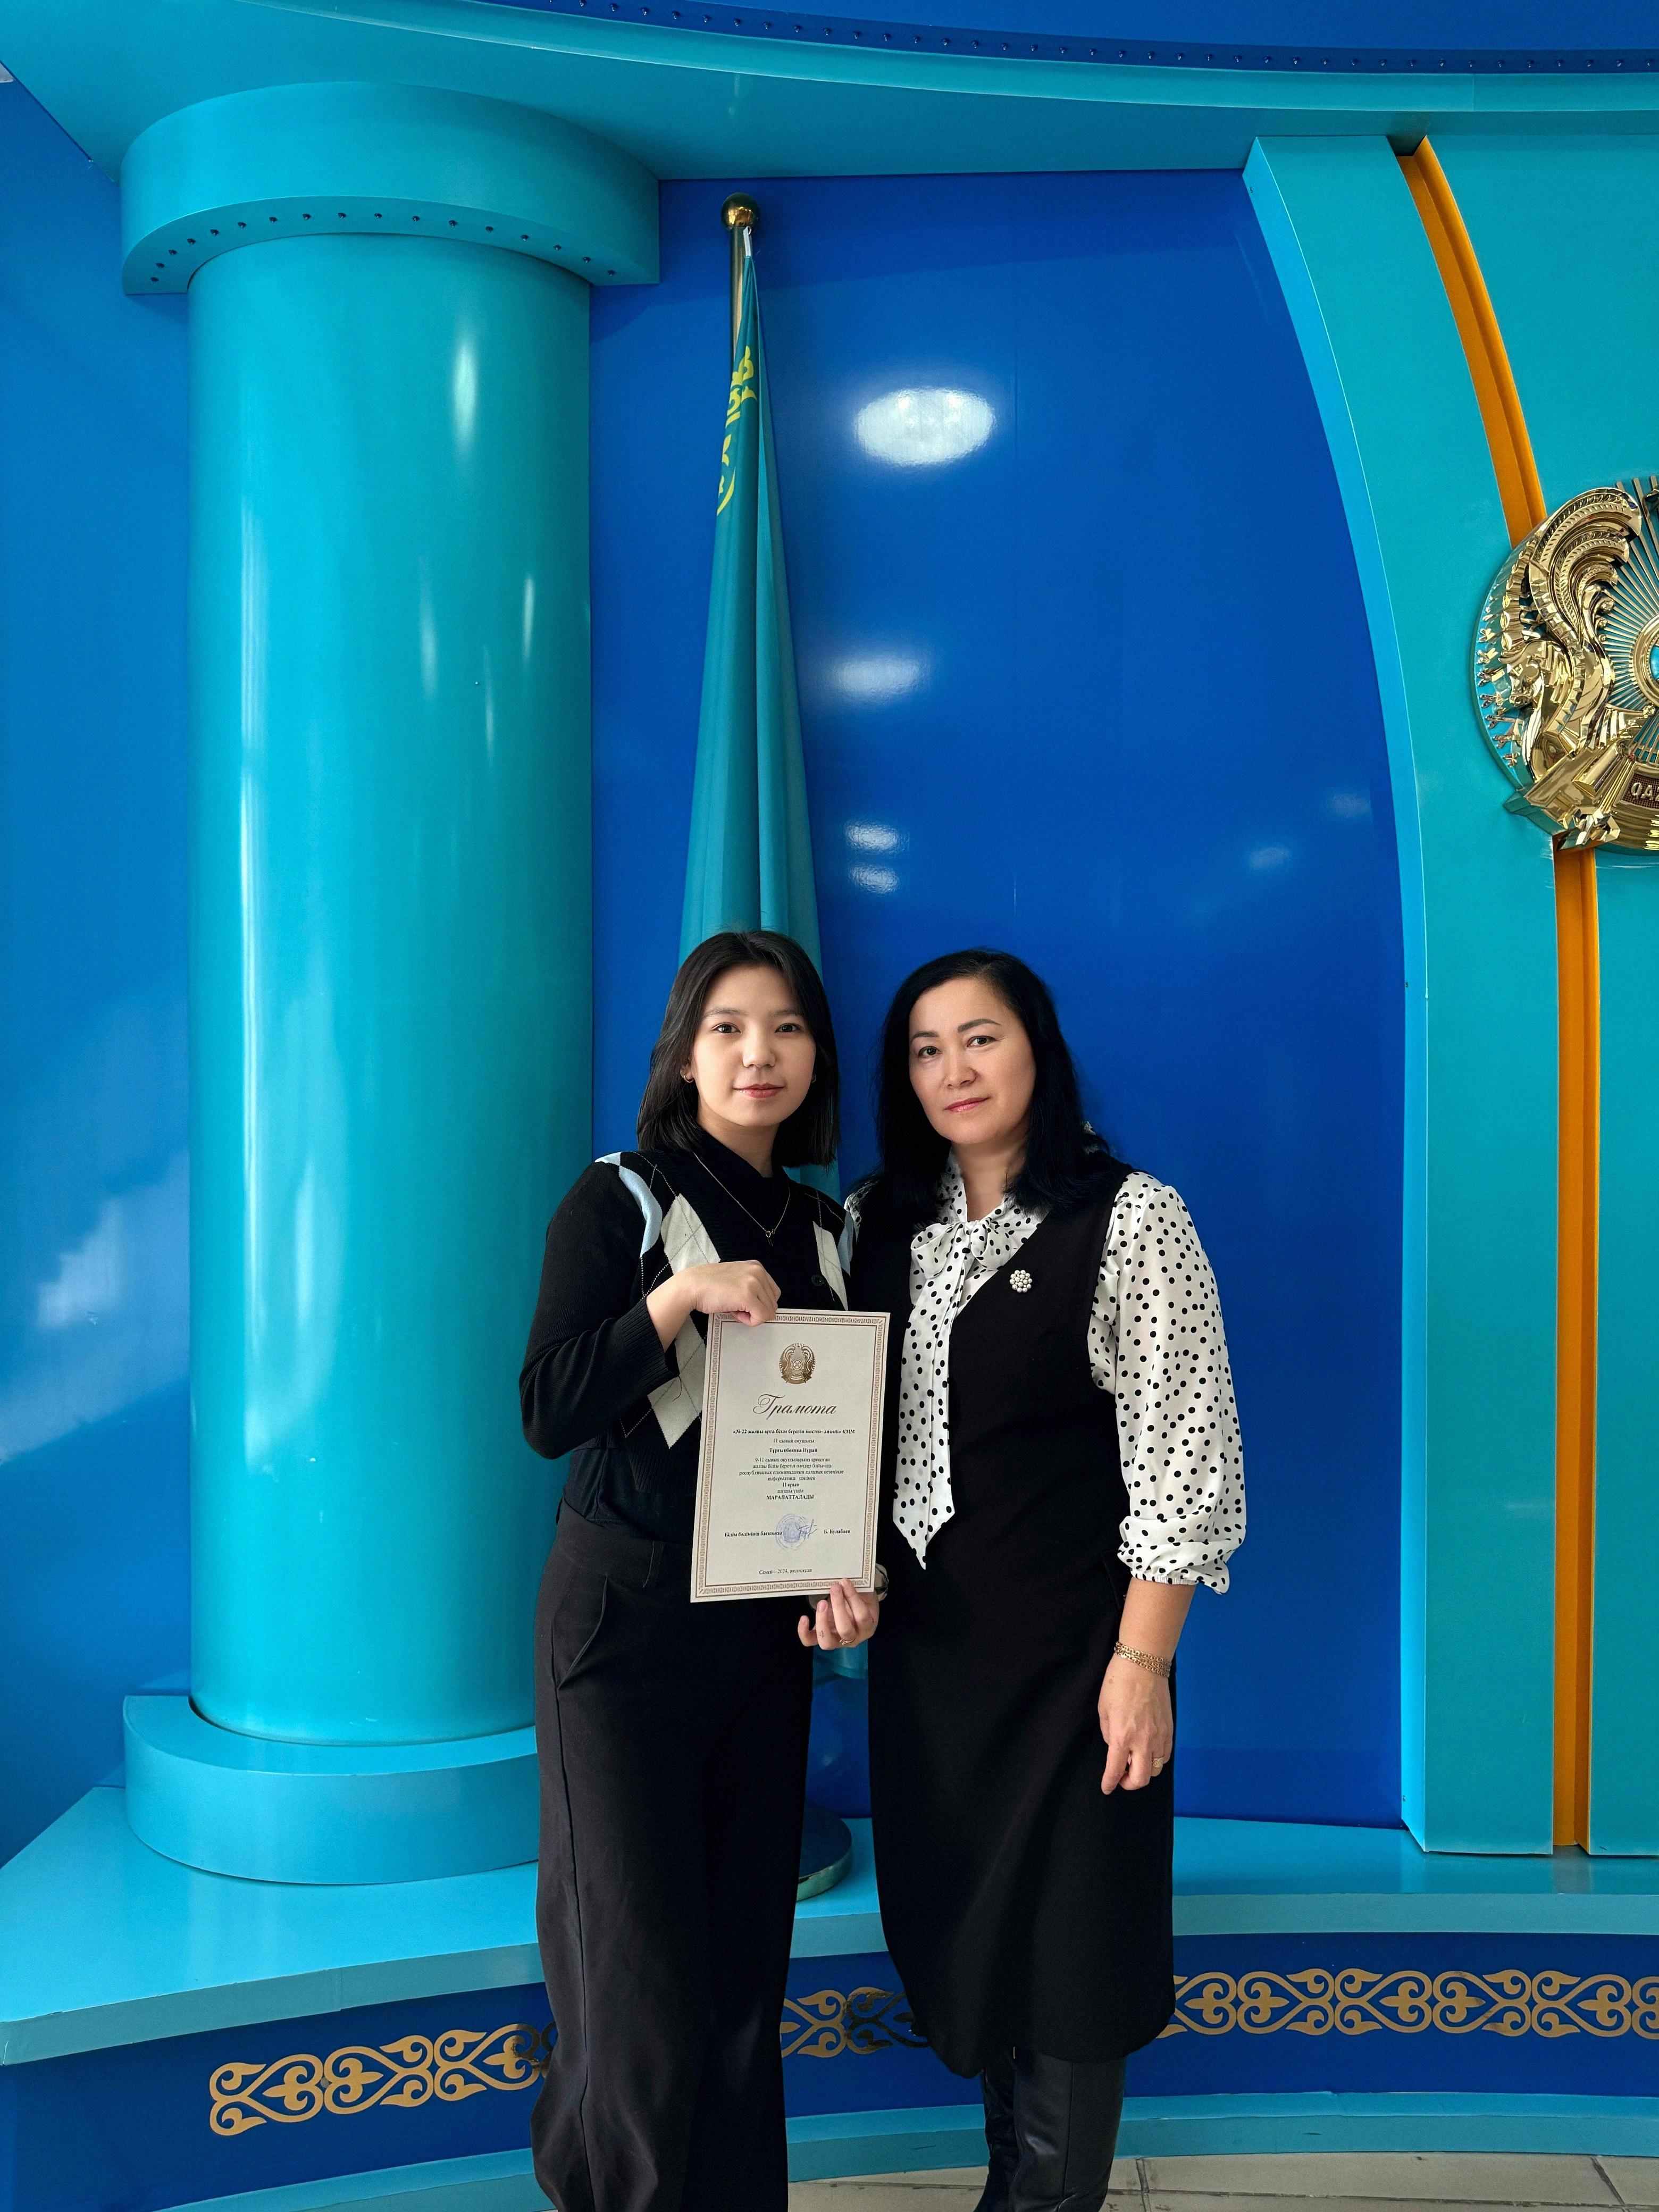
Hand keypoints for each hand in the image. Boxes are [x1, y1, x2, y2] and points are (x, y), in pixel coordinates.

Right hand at [647, 1259, 780, 1346]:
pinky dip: (749, 1321)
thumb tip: (765, 1305)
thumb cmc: (710, 1285)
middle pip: (773, 1303)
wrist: (692, 1286)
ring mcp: (754, 1283)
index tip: (741, 1301)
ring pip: (769, 1312)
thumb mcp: (737, 1279)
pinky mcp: (748, 1296)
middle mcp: (758, 1272)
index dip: (759, 1303)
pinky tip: (733, 1312)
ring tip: (733, 1307)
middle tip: (736, 1305)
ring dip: (752, 1315)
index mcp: (757, 1267)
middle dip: (756, 1310)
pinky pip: (761, 1317)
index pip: (773, 1293)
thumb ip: (753, 1286)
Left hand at [797, 1579, 880, 1651]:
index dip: (853, 1598)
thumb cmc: (861, 1601)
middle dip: (838, 1607)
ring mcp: (837, 1641)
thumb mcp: (864, 1594)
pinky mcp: (822, 1639)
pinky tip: (804, 1617)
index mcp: (867, 1627)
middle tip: (834, 1588)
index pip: (862, 1616)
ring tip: (822, 1602)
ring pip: (827, 1642)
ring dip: (822, 1621)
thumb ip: (857, 1589)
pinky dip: (804, 1632)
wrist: (856, 1610)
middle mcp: (853, 1638)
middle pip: (845, 1630)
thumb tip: (843, 1580)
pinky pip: (810, 1641)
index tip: (845, 1581)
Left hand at [1097, 1653, 1172, 1793]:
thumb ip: (1110, 1734)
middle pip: (1141, 1779)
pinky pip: (1165, 1755)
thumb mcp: (1104, 1710)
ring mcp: (1159, 1736)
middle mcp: (1143, 1741)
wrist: (1143, 1664)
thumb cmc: (1118, 1683)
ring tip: (1134, 1760)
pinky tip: (1147, 1750)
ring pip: (1156, 1769)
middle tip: (1122, 1776)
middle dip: (1129, 1784)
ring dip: (1144, 1770)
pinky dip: (1156, 1759)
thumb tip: (1116, 1748)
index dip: (1109, 1783)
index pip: (1115, 1770)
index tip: (1107, 1787)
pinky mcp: (1170, 1730)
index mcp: (1122, 1736)